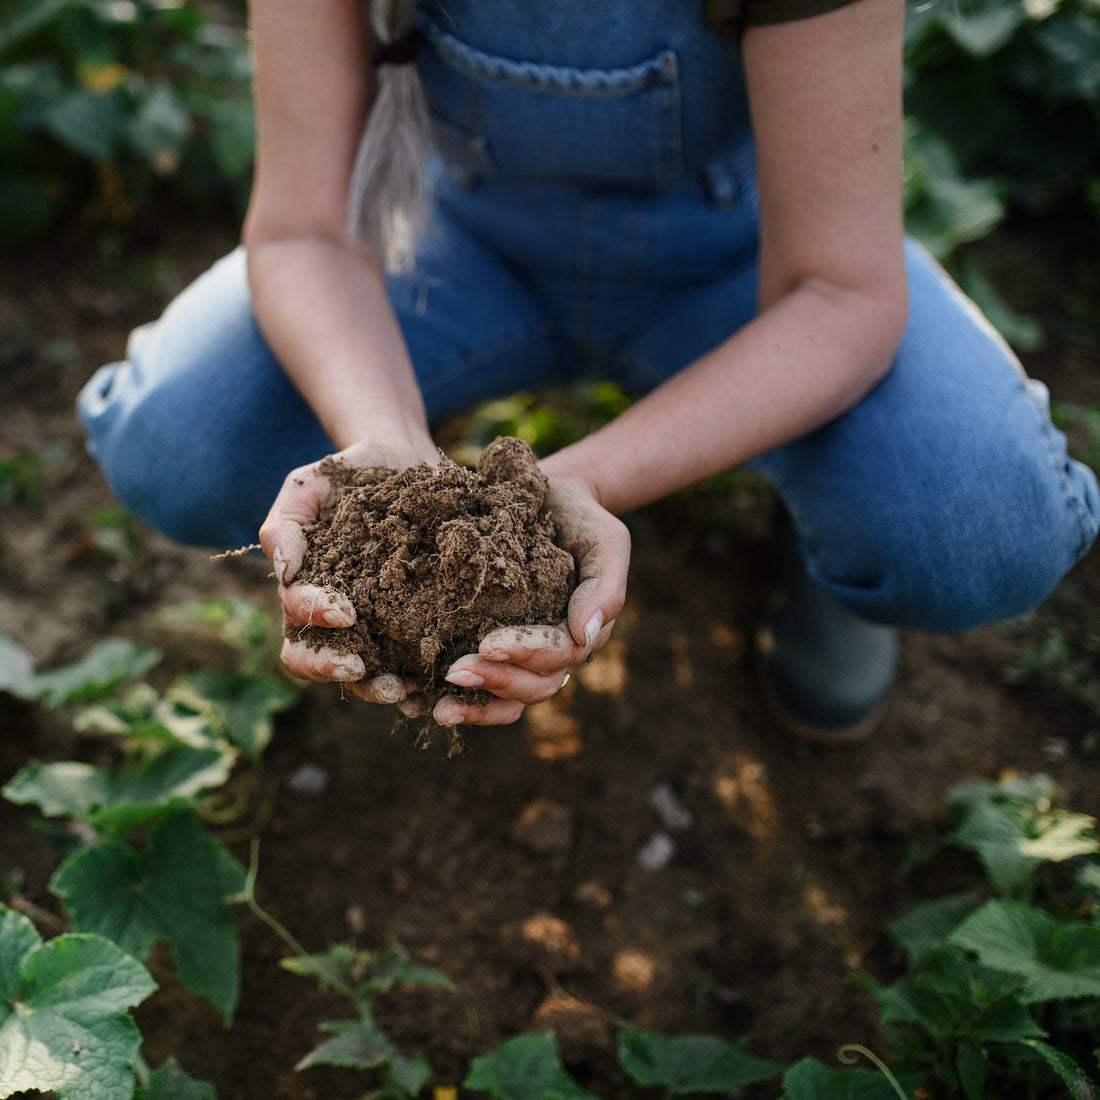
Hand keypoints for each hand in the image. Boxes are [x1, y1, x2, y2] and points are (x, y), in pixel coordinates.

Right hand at [258, 437, 435, 709]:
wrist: (403, 462)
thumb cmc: (347, 476)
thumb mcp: (308, 486)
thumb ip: (285, 524)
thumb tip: (284, 571)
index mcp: (306, 591)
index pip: (297, 621)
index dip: (314, 622)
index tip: (344, 612)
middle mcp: (338, 618)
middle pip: (321, 662)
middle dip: (336, 670)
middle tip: (362, 668)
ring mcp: (377, 625)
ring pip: (366, 674)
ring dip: (379, 686)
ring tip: (405, 688)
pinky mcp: (416, 623)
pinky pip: (414, 661)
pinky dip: (423, 679)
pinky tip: (439, 682)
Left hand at [433, 474, 629, 726]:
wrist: (546, 499)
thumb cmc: (580, 518)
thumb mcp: (606, 540)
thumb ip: (604, 587)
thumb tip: (585, 635)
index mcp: (581, 632)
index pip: (559, 655)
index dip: (526, 654)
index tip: (488, 643)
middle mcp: (553, 652)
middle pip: (533, 686)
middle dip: (495, 682)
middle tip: (455, 672)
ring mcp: (522, 655)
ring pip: (508, 698)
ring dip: (475, 706)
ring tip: (438, 708)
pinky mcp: (490, 647)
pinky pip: (480, 688)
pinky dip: (456, 699)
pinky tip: (418, 700)